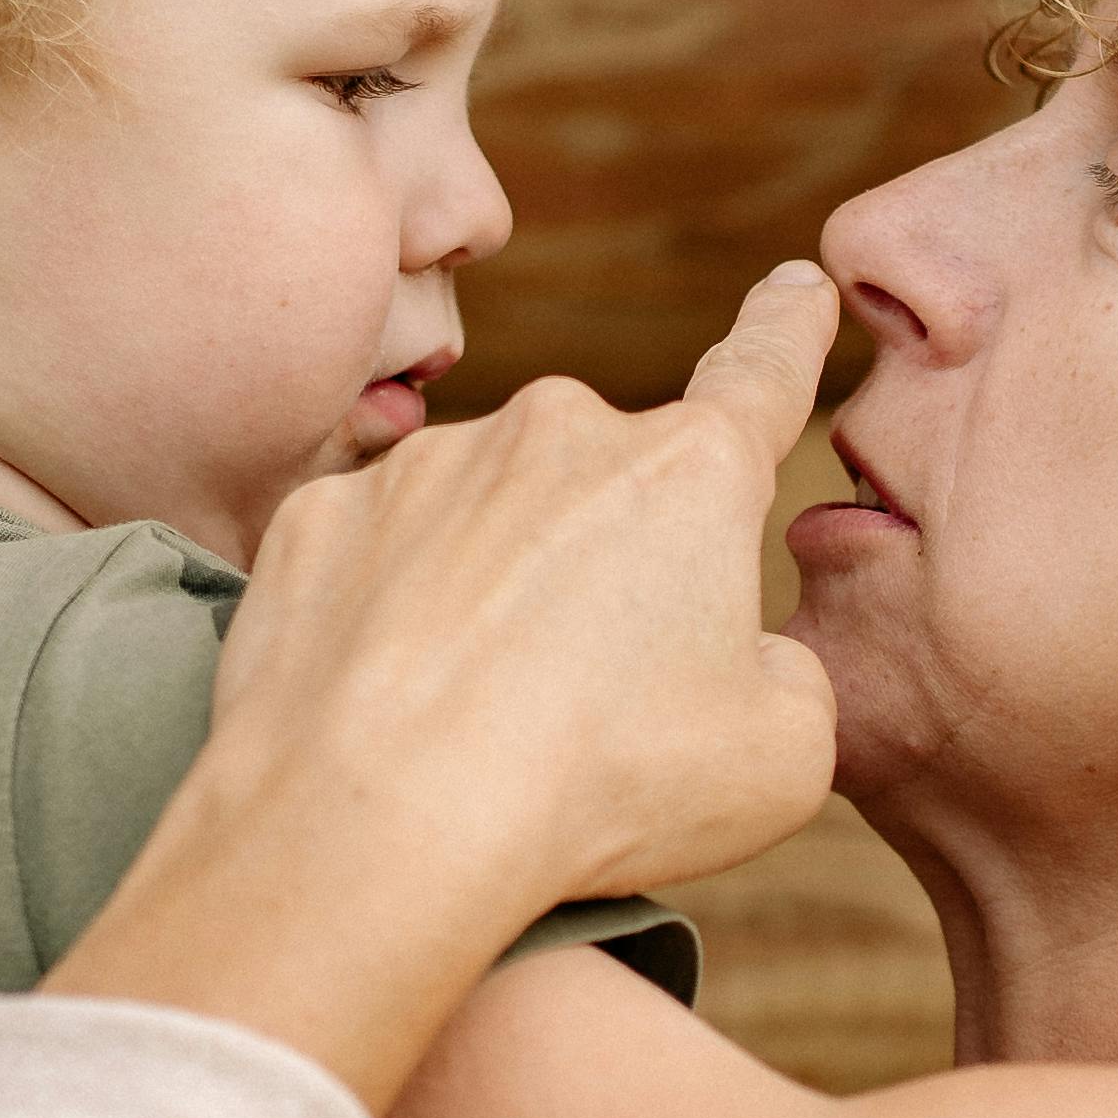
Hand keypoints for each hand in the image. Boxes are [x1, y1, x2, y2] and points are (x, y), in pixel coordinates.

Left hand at [49, 268, 843, 1107]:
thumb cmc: (596, 795)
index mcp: (688, 472)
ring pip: (488, 523)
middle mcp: (555, 431)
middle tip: (590, 702)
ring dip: (495, 596)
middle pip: (608, 490)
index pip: (763, 376)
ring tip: (481, 724)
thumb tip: (737, 655)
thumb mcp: (778, 759)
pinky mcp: (318, 517)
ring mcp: (425, 466)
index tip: (799, 287)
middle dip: (611, 571)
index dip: (790, 331)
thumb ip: (784, 676)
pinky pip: (381, 558)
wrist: (371, 830)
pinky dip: (392, 620)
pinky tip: (395, 704)